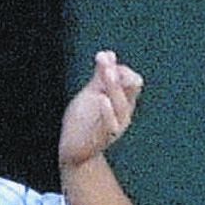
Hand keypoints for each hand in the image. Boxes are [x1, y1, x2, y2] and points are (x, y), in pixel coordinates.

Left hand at [59, 50, 142, 169]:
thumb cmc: (84, 122)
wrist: (74, 150)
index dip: (119, 68)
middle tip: (105, 60)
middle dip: (118, 73)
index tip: (104, 57)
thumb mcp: (90, 95)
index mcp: (123, 100)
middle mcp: (124, 112)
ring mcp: (116, 125)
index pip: (130, 79)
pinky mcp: (104, 137)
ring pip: (121, 103)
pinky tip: (102, 99)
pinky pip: (110, 123)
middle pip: (130, 88)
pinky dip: (107, 111)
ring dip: (113, 86)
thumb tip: (107, 53)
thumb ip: (99, 78)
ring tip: (106, 72)